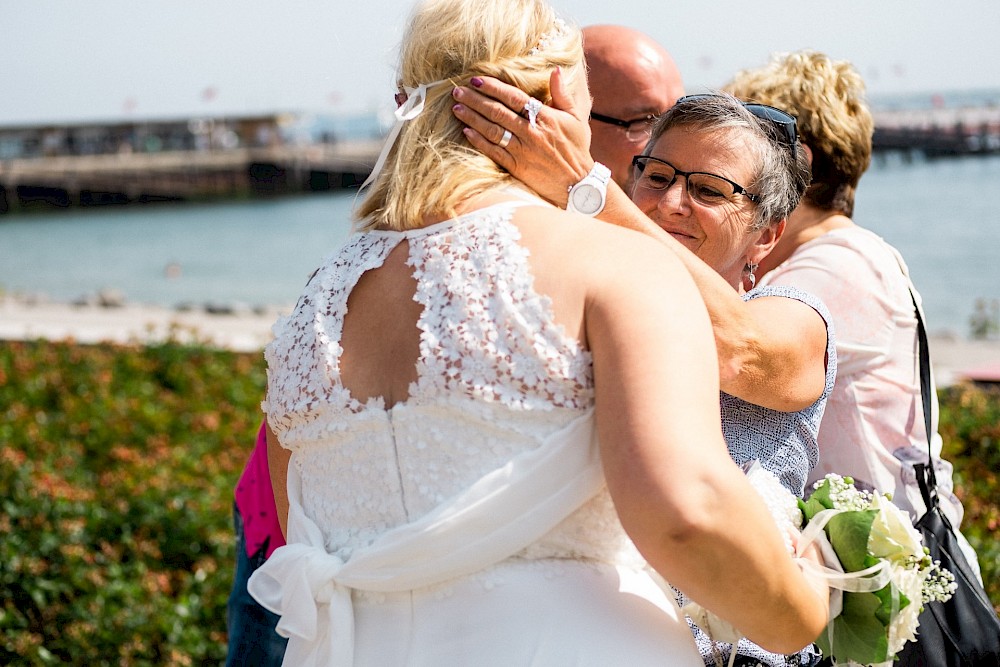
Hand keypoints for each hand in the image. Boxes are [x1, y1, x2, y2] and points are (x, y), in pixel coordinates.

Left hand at [451, 69, 593, 206]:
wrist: (578, 184)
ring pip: (492, 130)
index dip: (493, 87)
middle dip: (475, 99)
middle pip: (497, 112)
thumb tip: (555, 70)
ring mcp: (522, 151)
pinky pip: (493, 152)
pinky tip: (466, 131)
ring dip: (472, 118)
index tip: (476, 80)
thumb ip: (562, 94)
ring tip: (457, 108)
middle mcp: (531, 132)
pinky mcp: (517, 167)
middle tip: (457, 90)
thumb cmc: (577, 148)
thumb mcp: (576, 118)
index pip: (514, 97)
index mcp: (545, 117)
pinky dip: (479, 141)